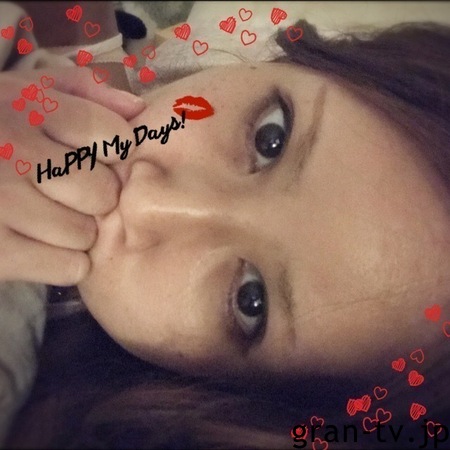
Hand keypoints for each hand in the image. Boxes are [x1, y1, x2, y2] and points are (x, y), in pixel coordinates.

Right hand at [0, 67, 144, 284]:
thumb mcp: (29, 94)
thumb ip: (85, 91)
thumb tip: (137, 110)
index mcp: (26, 108)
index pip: (114, 137)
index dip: (116, 152)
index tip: (98, 156)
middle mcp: (11, 152)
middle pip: (103, 192)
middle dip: (95, 197)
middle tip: (68, 193)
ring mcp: (0, 202)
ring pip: (85, 233)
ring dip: (76, 232)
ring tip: (48, 218)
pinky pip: (69, 268)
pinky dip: (62, 263)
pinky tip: (39, 245)